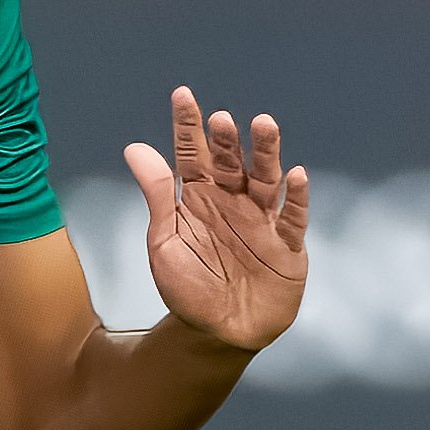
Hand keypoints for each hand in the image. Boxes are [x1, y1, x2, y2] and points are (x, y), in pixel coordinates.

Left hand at [124, 87, 307, 354]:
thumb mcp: (164, 241)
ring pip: (267, 181)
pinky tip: (295, 176)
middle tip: (221, 119)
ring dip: (266, 154)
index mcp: (201, 199)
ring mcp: (263, 223)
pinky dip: (296, 199)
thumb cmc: (188, 286)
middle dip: (228, 141)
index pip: (194, 156)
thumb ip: (157, 195)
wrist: (216, 333)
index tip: (183, 95)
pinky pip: (293, 220)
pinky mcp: (288, 248)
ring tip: (263, 125)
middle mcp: (234, 203)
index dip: (189, 127)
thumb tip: (134, 148)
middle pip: (233, 164)